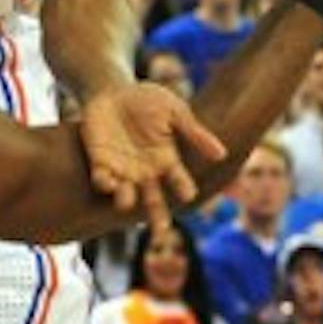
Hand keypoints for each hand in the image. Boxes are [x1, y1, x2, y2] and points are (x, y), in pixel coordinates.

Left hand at [79, 81, 226, 229]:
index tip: (189, 196)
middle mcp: (145, 171)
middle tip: (161, 231)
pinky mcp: (100, 163)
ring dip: (126, 200)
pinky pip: (102, 180)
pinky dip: (106, 183)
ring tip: (128, 203)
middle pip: (152, 199)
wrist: (114, 92)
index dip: (183, 188)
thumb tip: (222, 154)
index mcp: (166, 159)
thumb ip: (194, 134)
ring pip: (126, 195)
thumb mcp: (175, 113)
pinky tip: (110, 183)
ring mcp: (122, 170)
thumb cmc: (148, 101)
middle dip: (156, 215)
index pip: (178, 180)